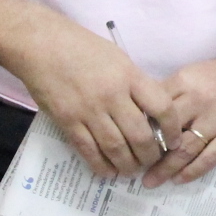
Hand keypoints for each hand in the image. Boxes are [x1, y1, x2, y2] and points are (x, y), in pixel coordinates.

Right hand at [10, 16, 176, 177]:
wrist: (41, 45)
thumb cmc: (82, 47)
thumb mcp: (118, 58)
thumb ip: (134, 84)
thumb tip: (150, 112)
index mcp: (129, 76)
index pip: (162, 108)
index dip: (172, 130)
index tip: (174, 141)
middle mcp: (112, 95)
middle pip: (140, 135)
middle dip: (150, 155)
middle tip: (151, 161)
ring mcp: (89, 110)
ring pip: (116, 148)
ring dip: (128, 165)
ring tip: (132, 170)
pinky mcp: (68, 121)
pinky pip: (88, 151)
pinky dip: (101, 165)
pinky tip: (108, 171)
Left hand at [143, 52, 215, 185]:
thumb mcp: (190, 75)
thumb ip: (169, 94)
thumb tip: (141, 117)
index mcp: (184, 82)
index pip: (154, 108)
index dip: (138, 126)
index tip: (126, 142)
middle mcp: (200, 100)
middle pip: (167, 131)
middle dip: (148, 152)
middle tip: (133, 166)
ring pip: (186, 149)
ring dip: (166, 168)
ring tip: (151, 181)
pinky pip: (209, 158)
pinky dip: (192, 171)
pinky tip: (178, 179)